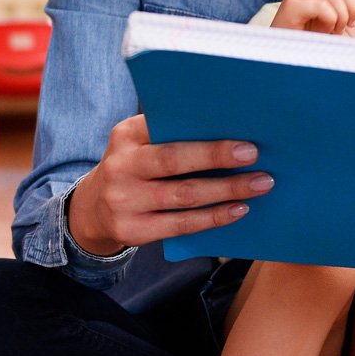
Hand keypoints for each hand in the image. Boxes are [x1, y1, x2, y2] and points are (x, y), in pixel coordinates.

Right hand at [69, 115, 273, 254]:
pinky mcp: (132, 230)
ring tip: (259, 184)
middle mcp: (121, 166)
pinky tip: (238, 209)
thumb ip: (171, 135)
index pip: (164, 125)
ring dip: (226, 189)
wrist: (95, 210)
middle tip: (253, 154)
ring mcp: (124, 200)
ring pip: (184, 195)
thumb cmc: (136, 168)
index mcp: (126, 135)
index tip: (239, 130)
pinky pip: (181, 224)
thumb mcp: (140, 144)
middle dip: (216, 156)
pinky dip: (214, 217)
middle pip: (174, 159)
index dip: (201, 129)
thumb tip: (229, 130)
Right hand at [273, 0, 354, 35]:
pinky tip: (325, 31)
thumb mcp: (330, 13)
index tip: (354, 17)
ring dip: (341, 18)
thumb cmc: (310, 33)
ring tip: (335, 31)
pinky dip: (330, 22)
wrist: (284, 48)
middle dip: (351, 8)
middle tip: (348, 26)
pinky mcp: (292, 4)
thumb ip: (342, 0)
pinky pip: (323, 7)